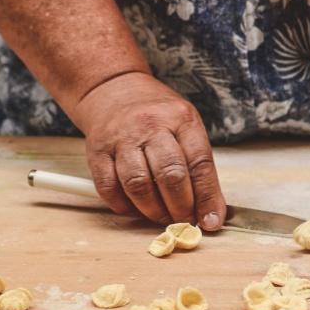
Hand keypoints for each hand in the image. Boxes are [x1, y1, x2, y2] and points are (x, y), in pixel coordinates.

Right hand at [75, 72, 225, 229]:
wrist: (113, 89)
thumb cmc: (156, 115)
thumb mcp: (186, 127)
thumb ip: (199, 166)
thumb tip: (211, 212)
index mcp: (181, 119)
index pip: (200, 163)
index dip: (207, 197)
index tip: (211, 221)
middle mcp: (151, 126)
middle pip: (170, 175)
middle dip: (180, 208)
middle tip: (184, 220)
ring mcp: (121, 138)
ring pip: (138, 184)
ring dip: (153, 210)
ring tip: (161, 216)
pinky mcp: (97, 152)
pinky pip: (109, 188)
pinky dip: (124, 206)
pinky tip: (135, 208)